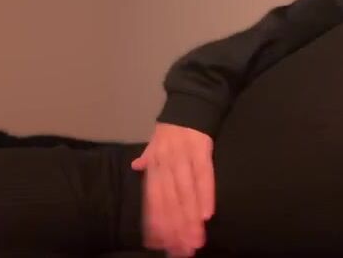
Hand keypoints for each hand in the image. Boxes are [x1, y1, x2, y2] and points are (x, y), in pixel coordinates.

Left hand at [131, 123, 214, 256]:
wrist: (191, 99)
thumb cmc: (174, 126)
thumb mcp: (155, 140)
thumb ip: (147, 156)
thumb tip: (136, 166)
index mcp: (154, 164)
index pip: (154, 199)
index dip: (158, 222)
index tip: (162, 244)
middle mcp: (165, 163)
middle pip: (169, 201)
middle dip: (175, 228)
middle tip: (182, 250)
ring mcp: (183, 157)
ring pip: (185, 193)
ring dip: (189, 219)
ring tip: (195, 240)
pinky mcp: (202, 149)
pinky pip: (204, 175)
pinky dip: (205, 194)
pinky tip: (206, 214)